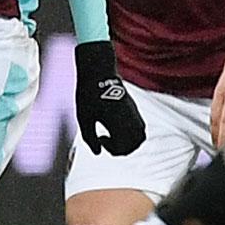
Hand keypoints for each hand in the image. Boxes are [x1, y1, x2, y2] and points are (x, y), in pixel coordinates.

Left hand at [74, 40, 146, 155]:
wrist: (98, 72)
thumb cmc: (89, 96)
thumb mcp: (84, 120)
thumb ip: (90, 139)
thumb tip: (98, 152)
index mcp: (119, 124)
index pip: (123, 148)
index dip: (111, 149)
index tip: (99, 137)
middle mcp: (131, 120)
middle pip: (134, 145)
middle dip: (121, 148)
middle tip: (105, 139)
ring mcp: (135, 113)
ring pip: (139, 137)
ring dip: (128, 141)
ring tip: (113, 135)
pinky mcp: (134, 108)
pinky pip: (140, 127)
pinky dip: (131, 133)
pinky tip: (117, 125)